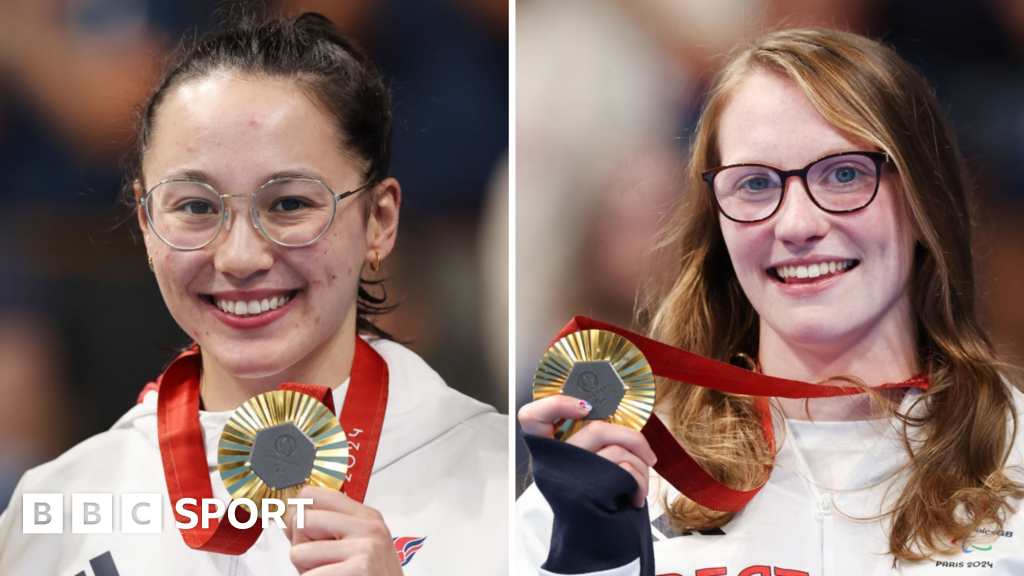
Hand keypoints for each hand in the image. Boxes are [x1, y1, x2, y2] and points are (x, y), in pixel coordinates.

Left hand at [284, 486, 403, 574]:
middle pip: (302, 520)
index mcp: (366, 517)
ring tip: (331, 575)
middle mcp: (369, 527)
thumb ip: (328, 529)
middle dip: (300, 547)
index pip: (313, 494)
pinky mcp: (360, 568)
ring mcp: (365, 548)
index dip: (298, 514)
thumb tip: (291, 515)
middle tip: (322, 564)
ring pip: (299, 552)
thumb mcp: (356, 547)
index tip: (301, 531)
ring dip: (307, 571)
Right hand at [519, 395, 656, 506]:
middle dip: (633, 438)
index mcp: (548, 453)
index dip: (555, 404)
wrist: (596, 543)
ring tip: (641, 484)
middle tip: (647, 454)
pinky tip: (636, 495)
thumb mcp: (582, 468)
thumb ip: (589, 443)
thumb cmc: (594, 501)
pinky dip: (640, 480)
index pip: (531, 418)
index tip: (584, 406)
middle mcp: (552, 463)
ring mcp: (569, 477)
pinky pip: (624, 470)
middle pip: (596, 429)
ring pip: (616, 449)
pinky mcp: (589, 492)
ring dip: (641, 465)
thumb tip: (620, 422)